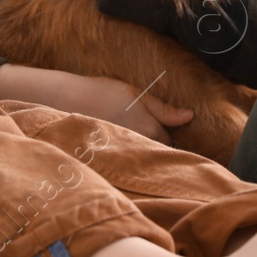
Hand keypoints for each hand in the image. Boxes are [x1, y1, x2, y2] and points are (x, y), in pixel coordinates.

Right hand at [0, 64, 193, 143]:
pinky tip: (120, 158)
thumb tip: (190, 116)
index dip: (167, 137)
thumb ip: (163, 108)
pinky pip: (125, 165)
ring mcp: (123, 155)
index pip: (170, 142)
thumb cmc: (102, 92)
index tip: (163, 133)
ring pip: (141, 161)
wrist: (66, 99)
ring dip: (142, 157)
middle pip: (156, 154)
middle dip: (157, 152)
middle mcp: (139, 144)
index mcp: (150, 128)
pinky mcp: (108, 160)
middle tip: (147, 142)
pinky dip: (125, 162)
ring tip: (134, 150)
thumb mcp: (136, 93)